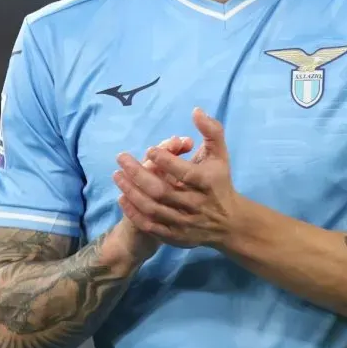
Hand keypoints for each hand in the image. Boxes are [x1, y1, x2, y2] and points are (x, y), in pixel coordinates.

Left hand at [113, 108, 238, 248]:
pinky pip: (151, 226)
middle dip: (138, 174)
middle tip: (121, 158)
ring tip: (117, 175)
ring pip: (153, 209)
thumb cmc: (220, 182)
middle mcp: (196, 205)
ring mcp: (185, 223)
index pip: (184, 173)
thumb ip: (211, 131)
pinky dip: (134, 213)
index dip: (165, 161)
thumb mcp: (220, 155)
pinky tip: (122, 198)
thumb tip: (195, 110)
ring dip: (131, 192)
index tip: (150, 150)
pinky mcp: (176, 236)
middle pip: (162, 191)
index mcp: (208, 183)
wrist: (229, 223)